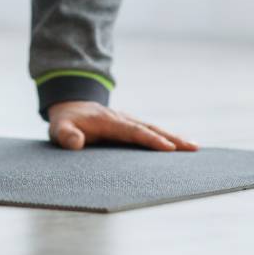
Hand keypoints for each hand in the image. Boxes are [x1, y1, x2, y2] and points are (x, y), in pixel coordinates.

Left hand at [46, 101, 199, 151]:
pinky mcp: (130, 127)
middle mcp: (123, 119)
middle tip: (192, 148)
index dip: (151, 139)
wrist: (71, 105)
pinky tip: (180, 146)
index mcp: (109, 121)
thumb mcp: (59, 128)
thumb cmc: (66, 121)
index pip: (133, 131)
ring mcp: (128, 122)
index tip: (168, 148)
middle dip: (172, 138)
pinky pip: (151, 132)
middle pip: (151, 128)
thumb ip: (66, 135)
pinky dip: (167, 138)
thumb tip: (76, 143)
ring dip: (174, 138)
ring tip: (194, 147)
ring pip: (154, 129)